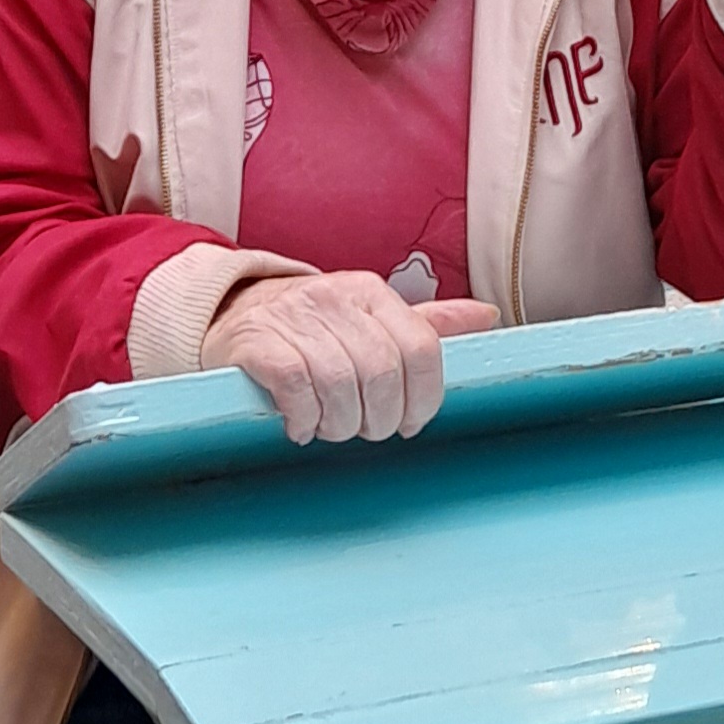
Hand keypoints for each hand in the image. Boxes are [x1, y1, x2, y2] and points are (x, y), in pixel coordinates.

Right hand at [203, 269, 496, 447]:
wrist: (234, 314)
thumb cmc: (315, 326)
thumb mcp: (373, 318)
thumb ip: (427, 323)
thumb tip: (488, 316)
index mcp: (372, 292)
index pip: (421, 349)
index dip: (423, 399)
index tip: (410, 422)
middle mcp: (335, 297)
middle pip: (382, 373)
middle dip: (379, 419)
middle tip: (365, 431)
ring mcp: (294, 317)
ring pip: (340, 384)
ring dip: (339, 424)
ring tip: (330, 428)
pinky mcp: (256, 341)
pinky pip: (294, 386)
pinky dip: (303, 418)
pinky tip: (300, 426)